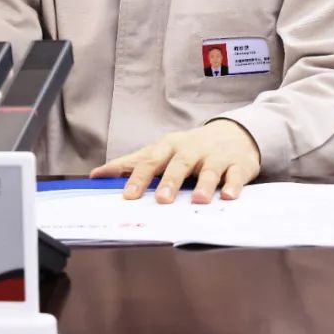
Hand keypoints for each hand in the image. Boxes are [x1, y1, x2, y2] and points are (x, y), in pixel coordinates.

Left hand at [89, 120, 260, 203]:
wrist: (233, 133)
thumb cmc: (189, 147)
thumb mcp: (160, 151)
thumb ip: (130, 163)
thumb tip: (96, 175)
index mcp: (170, 146)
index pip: (151, 160)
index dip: (139, 178)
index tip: (128, 196)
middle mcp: (192, 149)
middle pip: (180, 163)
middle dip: (171, 180)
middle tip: (162, 200)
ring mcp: (216, 156)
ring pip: (210, 169)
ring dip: (205, 184)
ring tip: (198, 200)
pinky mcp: (238, 164)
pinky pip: (236, 175)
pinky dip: (233, 185)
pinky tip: (228, 196)